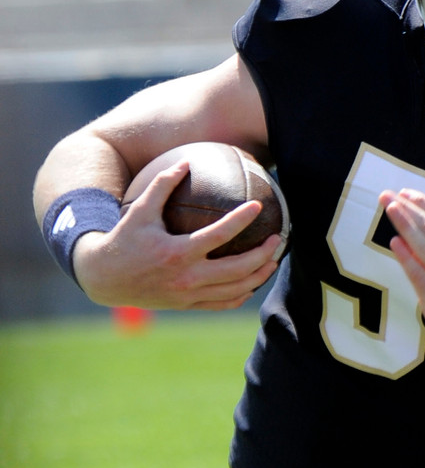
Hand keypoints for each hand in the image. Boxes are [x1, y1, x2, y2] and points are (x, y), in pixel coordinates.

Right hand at [73, 161, 282, 309]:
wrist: (105, 279)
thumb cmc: (124, 239)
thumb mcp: (139, 210)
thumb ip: (162, 185)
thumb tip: (187, 161)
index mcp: (176, 253)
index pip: (218, 236)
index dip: (241, 220)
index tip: (258, 206)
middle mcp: (186, 277)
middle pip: (236, 270)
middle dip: (263, 255)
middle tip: (277, 240)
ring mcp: (188, 295)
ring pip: (235, 290)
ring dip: (259, 276)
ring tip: (273, 261)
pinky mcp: (187, 305)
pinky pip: (222, 303)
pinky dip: (241, 293)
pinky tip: (252, 281)